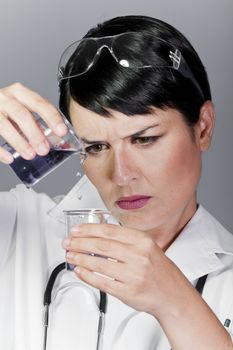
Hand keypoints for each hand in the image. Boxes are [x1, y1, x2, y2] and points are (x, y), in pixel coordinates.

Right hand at [0, 83, 66, 163]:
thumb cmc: (8, 110)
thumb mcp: (24, 110)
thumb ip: (38, 123)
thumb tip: (59, 142)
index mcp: (20, 93)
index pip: (40, 103)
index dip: (52, 117)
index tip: (61, 131)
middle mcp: (5, 98)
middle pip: (21, 114)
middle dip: (34, 133)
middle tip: (44, 149)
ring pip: (3, 125)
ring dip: (18, 141)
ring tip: (30, 155)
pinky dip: (0, 150)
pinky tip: (9, 158)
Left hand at [62, 224, 232, 348]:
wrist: (172, 294)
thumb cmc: (158, 270)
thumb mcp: (147, 247)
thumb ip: (125, 240)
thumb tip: (97, 235)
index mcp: (142, 241)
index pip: (110, 231)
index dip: (89, 229)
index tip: (76, 230)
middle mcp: (138, 256)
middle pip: (102, 246)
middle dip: (81, 243)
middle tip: (68, 242)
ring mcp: (133, 275)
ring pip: (99, 264)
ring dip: (81, 259)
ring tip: (71, 256)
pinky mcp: (128, 292)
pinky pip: (102, 282)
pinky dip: (87, 276)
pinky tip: (80, 271)